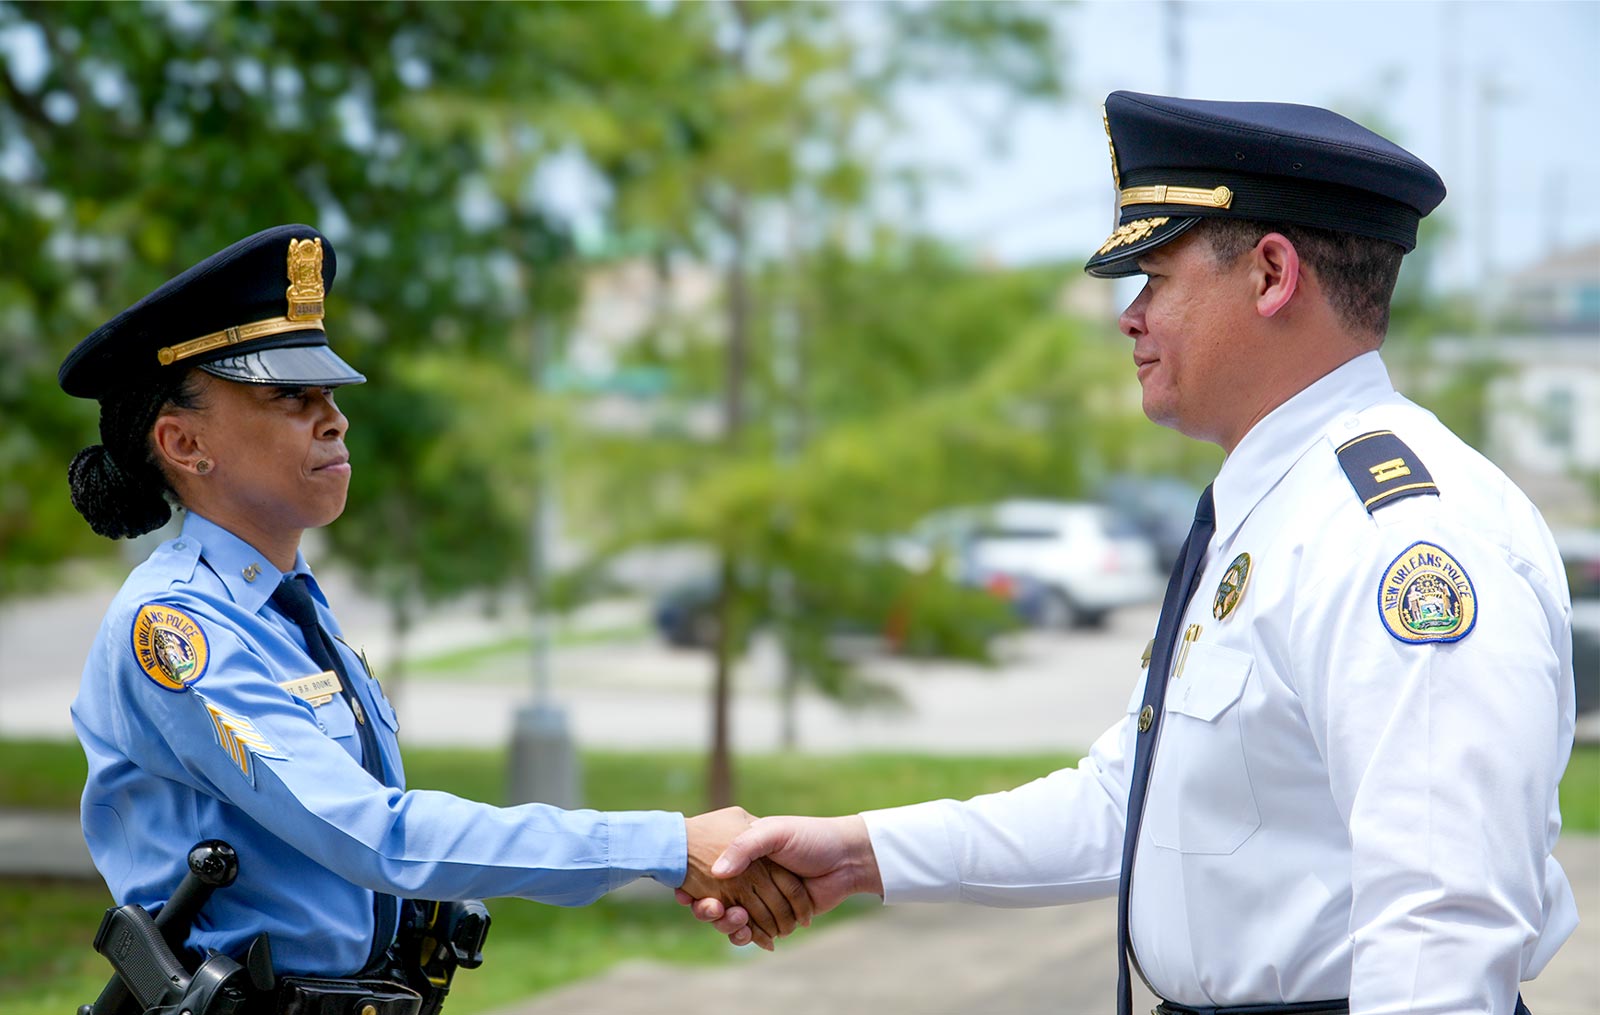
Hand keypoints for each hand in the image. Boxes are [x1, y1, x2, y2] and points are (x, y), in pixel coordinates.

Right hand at [681, 806, 813, 950]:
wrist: (848, 859)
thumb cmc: (810, 837)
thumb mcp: (774, 832)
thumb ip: (744, 847)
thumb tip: (717, 872)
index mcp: (744, 854)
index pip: (708, 873)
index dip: (692, 884)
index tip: (682, 892)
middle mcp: (748, 877)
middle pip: (715, 899)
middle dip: (707, 909)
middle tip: (711, 909)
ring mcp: (762, 899)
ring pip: (731, 919)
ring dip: (727, 924)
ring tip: (736, 920)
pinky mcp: (776, 918)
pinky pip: (753, 932)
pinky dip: (747, 936)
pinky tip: (746, 934)